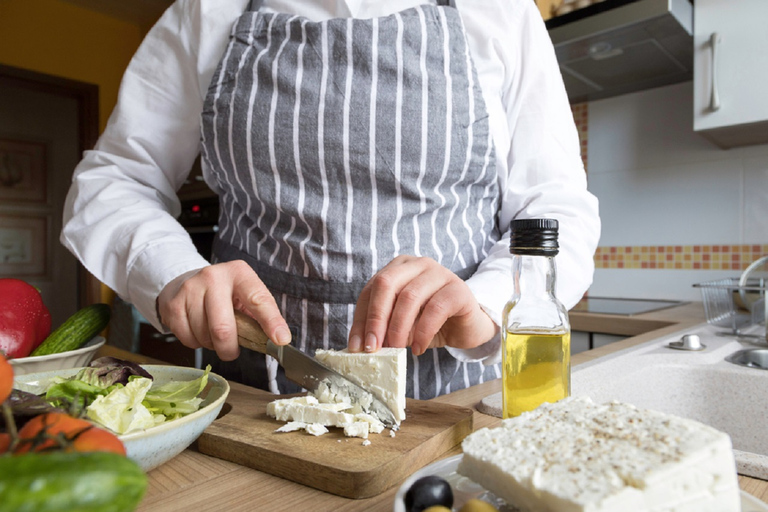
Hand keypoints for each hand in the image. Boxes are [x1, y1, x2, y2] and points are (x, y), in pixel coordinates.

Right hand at [157, 260, 290, 360]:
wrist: (186, 279)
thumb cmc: (223, 293)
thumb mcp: (245, 295)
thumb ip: (261, 315)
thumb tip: (279, 340)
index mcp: (239, 273)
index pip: (258, 300)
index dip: (270, 322)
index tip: (280, 339)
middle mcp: (214, 277)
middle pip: (223, 329)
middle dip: (230, 349)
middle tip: (232, 351)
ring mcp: (190, 289)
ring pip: (205, 337)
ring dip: (212, 345)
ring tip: (214, 333)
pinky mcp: (173, 304)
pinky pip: (188, 339)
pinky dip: (196, 343)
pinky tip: (199, 330)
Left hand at [348, 255, 497, 355]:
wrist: (466, 327)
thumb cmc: (430, 323)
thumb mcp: (400, 326)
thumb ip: (382, 329)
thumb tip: (359, 346)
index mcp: (398, 268)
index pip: (371, 289)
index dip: (361, 318)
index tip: (356, 346)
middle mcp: (417, 264)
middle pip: (386, 284)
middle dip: (376, 318)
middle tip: (373, 347)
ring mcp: (440, 273)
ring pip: (410, 296)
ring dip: (398, 327)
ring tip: (396, 349)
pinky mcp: (458, 289)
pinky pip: (436, 308)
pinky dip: (423, 331)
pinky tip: (419, 347)